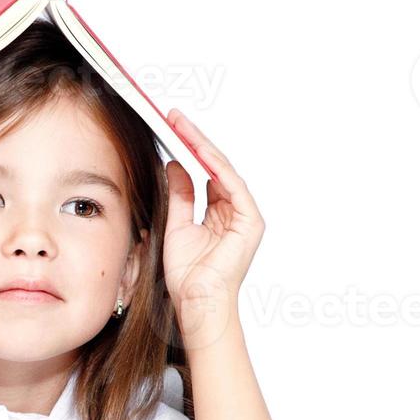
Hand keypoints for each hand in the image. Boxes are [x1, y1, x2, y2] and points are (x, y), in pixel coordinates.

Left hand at [162, 108, 263, 315]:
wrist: (197, 301)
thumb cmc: (188, 275)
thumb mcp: (177, 224)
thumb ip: (180, 194)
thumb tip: (175, 165)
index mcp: (220, 213)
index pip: (204, 173)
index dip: (188, 149)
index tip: (170, 129)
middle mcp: (234, 211)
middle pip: (214, 166)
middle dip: (193, 140)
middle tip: (173, 118)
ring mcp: (244, 215)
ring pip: (222, 170)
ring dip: (201, 146)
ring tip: (180, 126)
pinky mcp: (250, 221)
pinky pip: (232, 185)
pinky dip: (215, 166)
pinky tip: (198, 150)